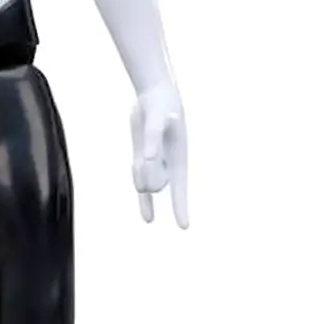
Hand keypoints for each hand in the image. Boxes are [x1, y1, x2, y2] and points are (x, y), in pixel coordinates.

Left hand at [130, 84, 187, 227]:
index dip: (181, 207)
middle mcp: (168, 165)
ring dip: (138, 174)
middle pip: (153, 186)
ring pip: (142, 183)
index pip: (180, 188)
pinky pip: (140, 181)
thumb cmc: (160, 106)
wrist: (154, 97)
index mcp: (178, 158)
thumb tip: (149, 158)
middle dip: (146, 177)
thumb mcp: (157, 120)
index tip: (184, 227)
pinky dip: (143, 201)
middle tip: (147, 152)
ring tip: (143, 149)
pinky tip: (148, 218)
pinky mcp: (142, 158)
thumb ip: (153, 139)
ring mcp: (154, 164)